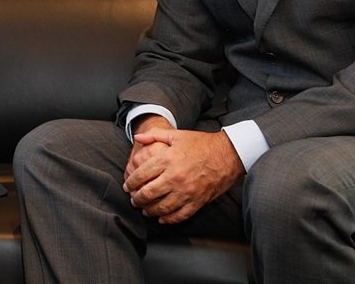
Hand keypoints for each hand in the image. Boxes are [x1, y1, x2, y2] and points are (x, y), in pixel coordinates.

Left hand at [123, 126, 244, 224]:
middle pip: (148, 194)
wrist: (228, 154)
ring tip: (144, 210)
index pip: (141, 175)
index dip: (130, 182)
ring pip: (161, 208)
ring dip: (149, 210)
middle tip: (133, 200)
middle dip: (136, 199)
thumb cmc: (201, 144)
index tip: (127, 186)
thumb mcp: (177, 135)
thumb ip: (154, 135)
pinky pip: (179, 215)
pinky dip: (168, 219)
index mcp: (167, 160)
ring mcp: (186, 192)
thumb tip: (137, 137)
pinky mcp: (197, 202)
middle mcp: (175, 177)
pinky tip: (161, 218)